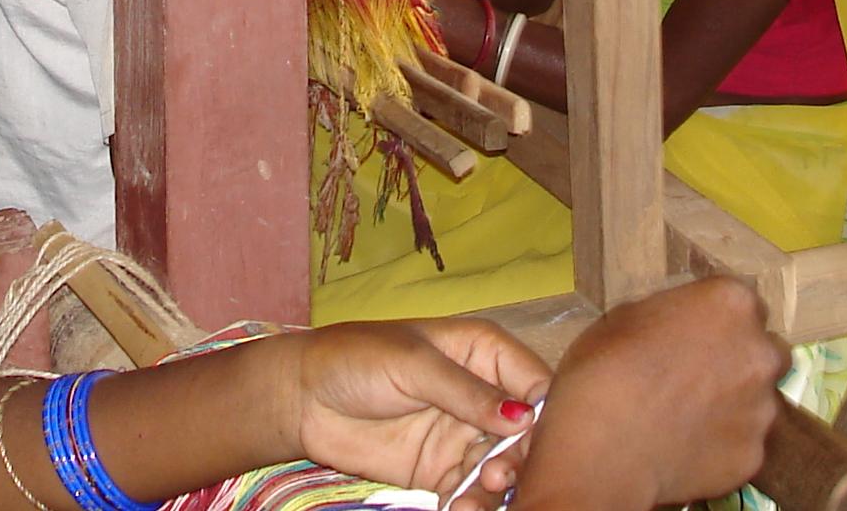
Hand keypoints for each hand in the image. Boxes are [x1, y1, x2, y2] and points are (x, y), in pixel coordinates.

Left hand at [282, 318, 548, 505]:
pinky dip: (471, 503)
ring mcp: (464, 435)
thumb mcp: (412, 365)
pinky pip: (470, 491)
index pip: (534, 382)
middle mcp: (482, 395)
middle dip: (519, 457)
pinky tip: (459, 510)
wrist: (303, 397)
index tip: (534, 438)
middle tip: (498, 475)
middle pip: (525, 433)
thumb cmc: (356, 358)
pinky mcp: (442, 470)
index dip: (543, 412)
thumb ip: (466, 392)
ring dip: (496, 487)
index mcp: (483, 352)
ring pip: (501, 467)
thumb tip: (523, 418)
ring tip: (478, 497)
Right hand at [511, 279, 787, 510]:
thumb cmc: (605, 367)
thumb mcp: (629, 316)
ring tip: (688, 420)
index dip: (717, 319)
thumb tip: (678, 331)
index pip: (743, 303)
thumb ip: (671, 317)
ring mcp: (762, 409)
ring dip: (734, 405)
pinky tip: (686, 450)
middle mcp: (759, 353)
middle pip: (766, 352)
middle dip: (741, 360)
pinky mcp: (754, 456)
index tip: (695, 334)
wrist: (605, 446)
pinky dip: (722, 446)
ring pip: (759, 402)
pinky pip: (742, 445)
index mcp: (731, 304)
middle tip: (700, 376)